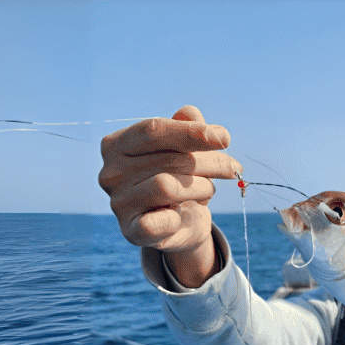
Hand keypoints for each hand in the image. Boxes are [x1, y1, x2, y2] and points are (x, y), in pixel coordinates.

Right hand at [98, 105, 242, 286]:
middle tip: (233, 167)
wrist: (181, 223)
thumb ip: (187, 127)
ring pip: (167, 186)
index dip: (191, 132)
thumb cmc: (181, 177)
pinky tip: (183, 215)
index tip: (224, 138)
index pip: (153, 130)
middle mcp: (110, 172)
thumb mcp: (186, 148)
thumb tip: (189, 113)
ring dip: (202, 186)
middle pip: (168, 159)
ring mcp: (118, 203)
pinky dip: (178, 218)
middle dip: (210, 162)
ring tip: (208, 189)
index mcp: (117, 144)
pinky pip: (158, 222)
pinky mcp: (131, 231)